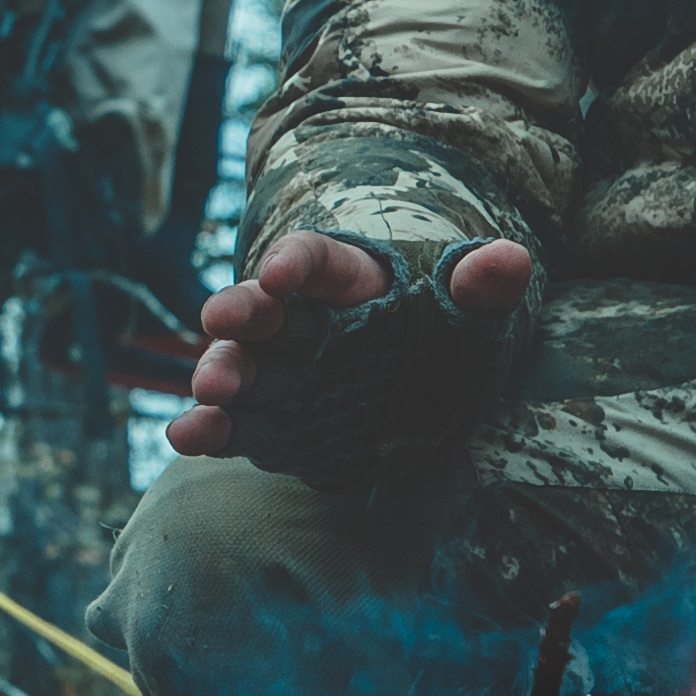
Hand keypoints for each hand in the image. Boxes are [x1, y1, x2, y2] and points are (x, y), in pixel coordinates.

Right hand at [168, 232, 535, 458]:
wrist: (442, 403)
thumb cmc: (453, 341)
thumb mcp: (476, 313)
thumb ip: (485, 288)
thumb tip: (511, 259)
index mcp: (351, 282)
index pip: (316, 261)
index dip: (295, 263)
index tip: (278, 272)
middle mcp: (306, 325)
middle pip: (265, 313)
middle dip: (242, 316)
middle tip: (220, 322)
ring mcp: (288, 378)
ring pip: (243, 370)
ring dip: (219, 378)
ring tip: (205, 395)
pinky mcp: (280, 429)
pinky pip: (240, 427)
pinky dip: (211, 432)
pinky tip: (184, 436)